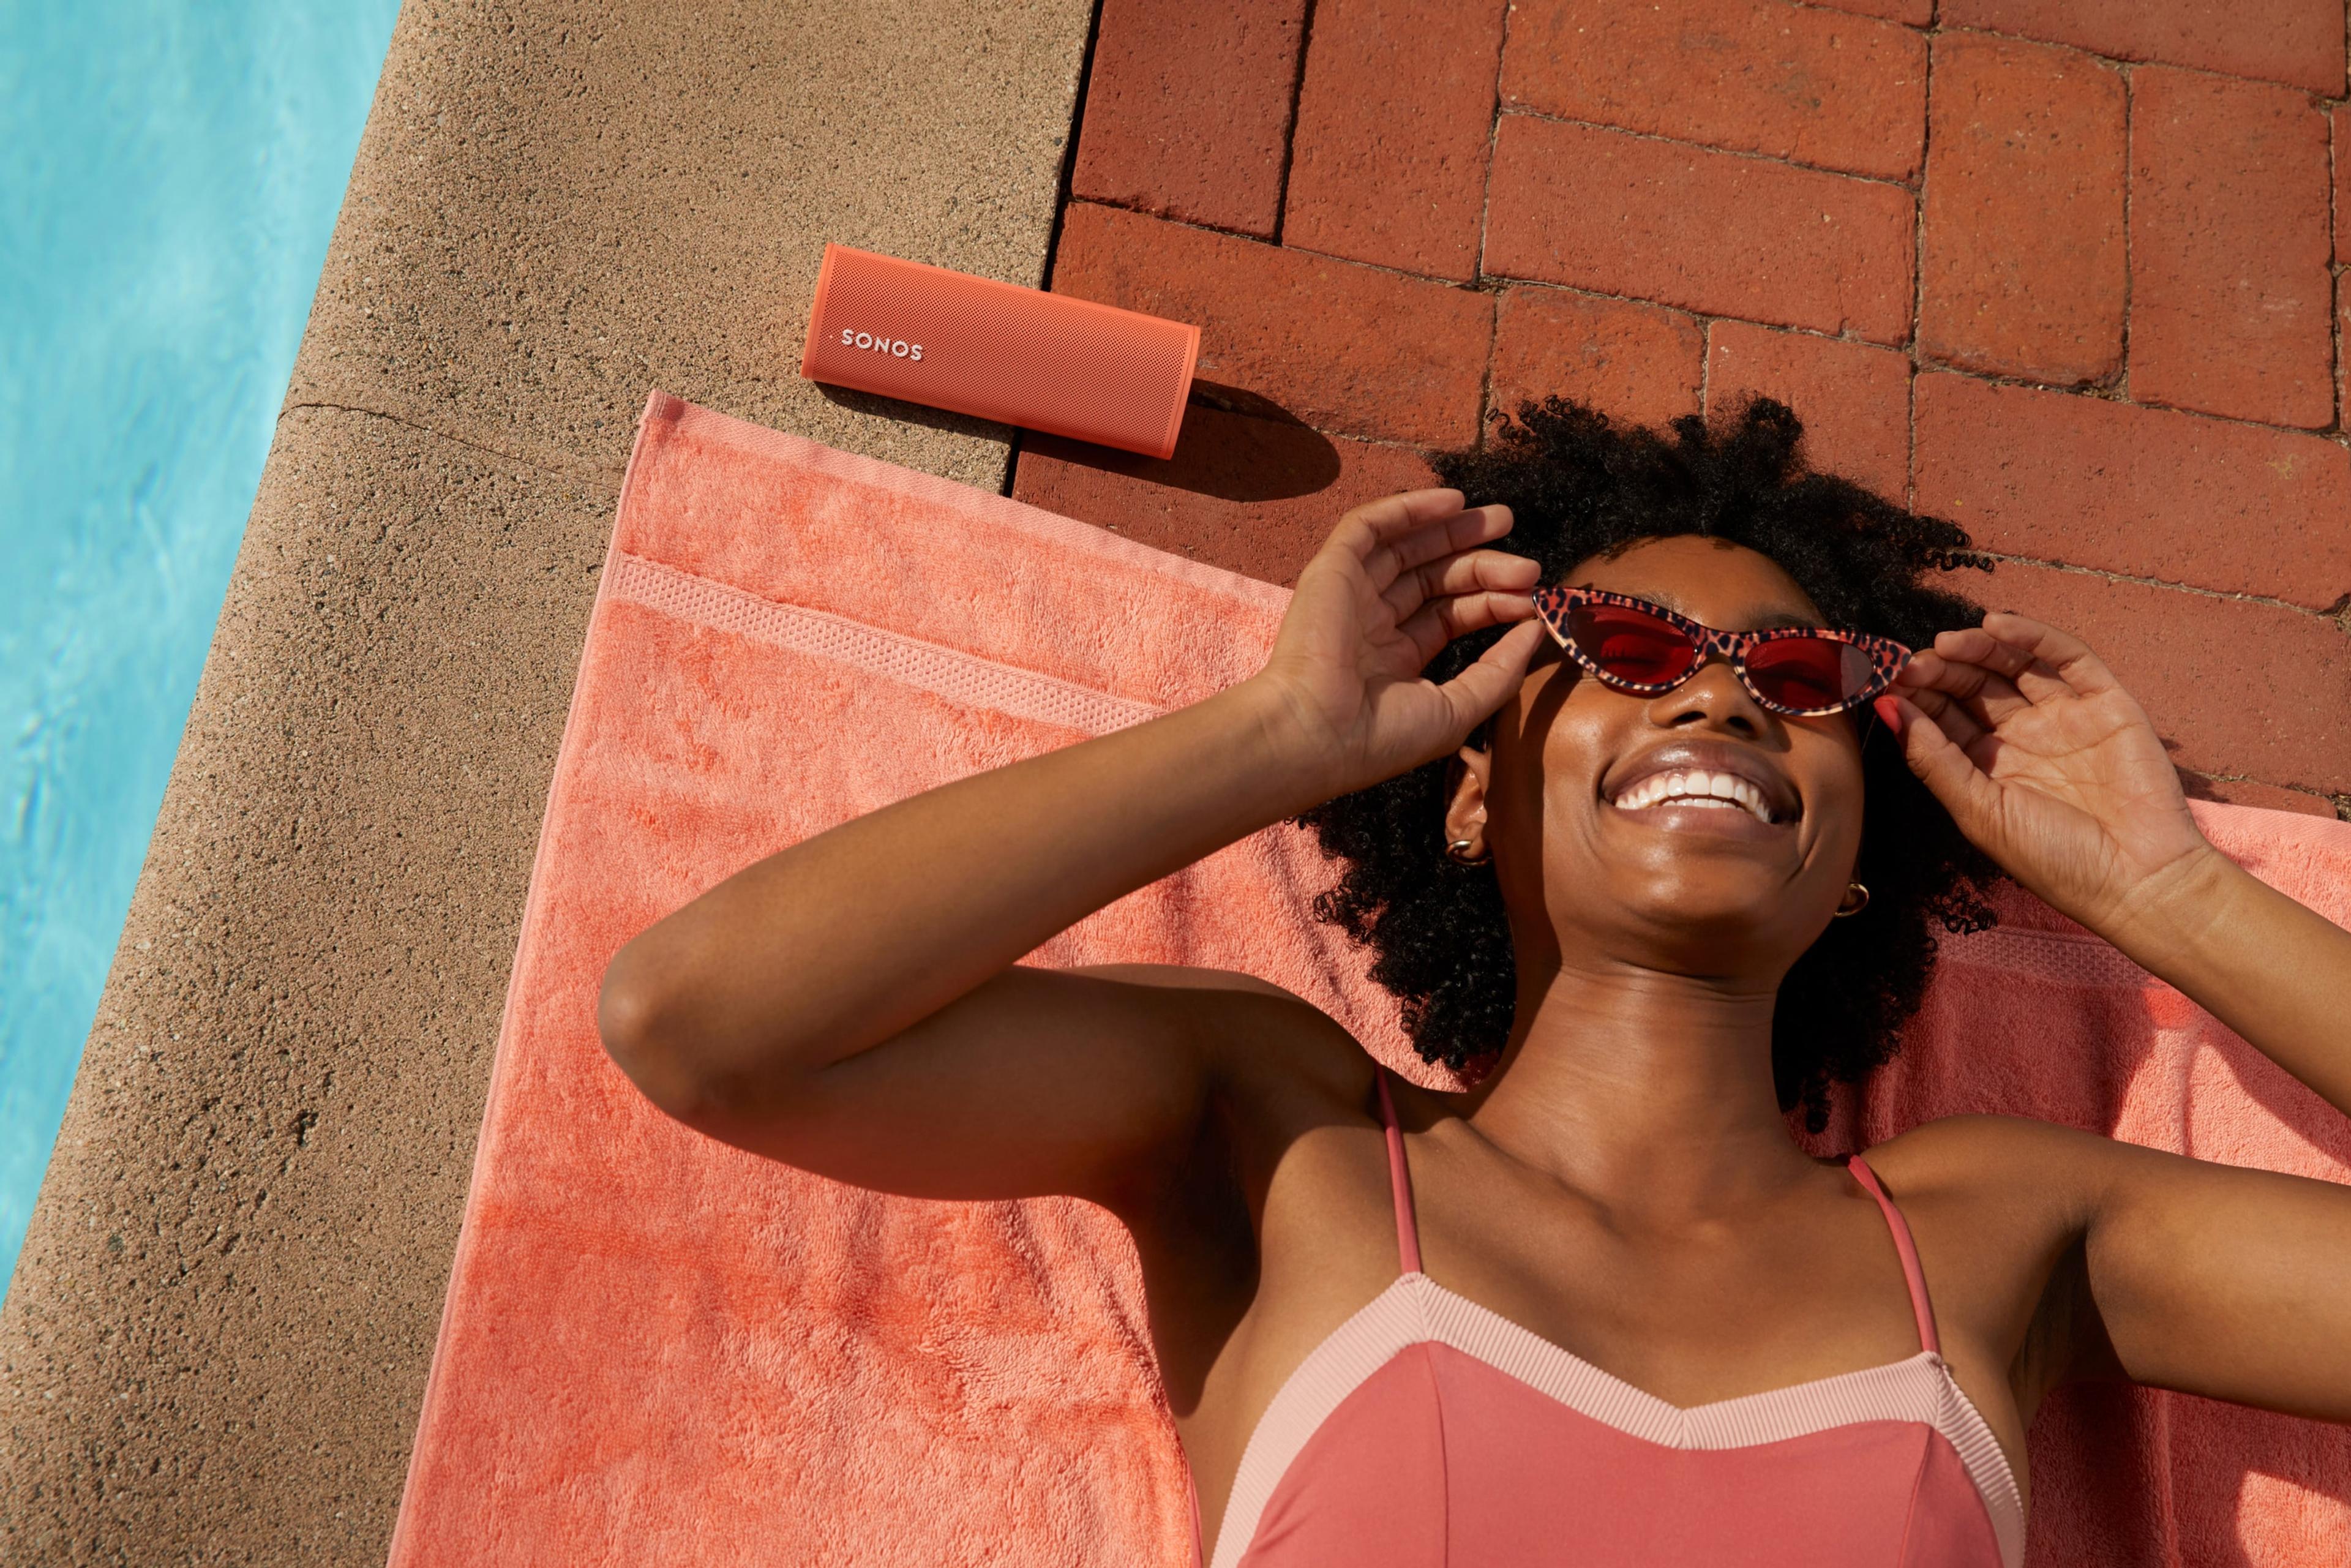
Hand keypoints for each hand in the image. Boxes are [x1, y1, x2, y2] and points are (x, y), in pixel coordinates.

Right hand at [1250, 488, 1545, 796]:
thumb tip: (1535, 629)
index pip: (1452, 616)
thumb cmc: (1381, 737)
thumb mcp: (1457, 708)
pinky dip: (1409, 508)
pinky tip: (1452, 501)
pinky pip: (1370, 526)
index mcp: (1395, 659)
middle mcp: (1372, 623)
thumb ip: (1500, 670)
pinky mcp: (1331, 570)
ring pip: (1408, 547)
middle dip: (1483, 563)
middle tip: (1529, 565)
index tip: (1532, 599)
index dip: (1494, 603)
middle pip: (1436, 579)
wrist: (1316, 734)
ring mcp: (1351, 595)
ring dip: (1454, 529)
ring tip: (1503, 519)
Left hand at [1875, 612, 2217, 939]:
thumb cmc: (2053, 859)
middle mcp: (2024, 736)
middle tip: (1914, 663)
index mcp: (1988, 765)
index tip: (1887, 680)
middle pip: (1974, 686)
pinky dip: (2033, 637)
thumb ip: (1934, 758)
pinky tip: (1997, 625)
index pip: (1944, 715)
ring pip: (2014, 666)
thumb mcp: (1980, 810)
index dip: (1917, 695)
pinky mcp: (2107, 704)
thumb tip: (1886, 706)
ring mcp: (2065, 717)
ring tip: (1947, 643)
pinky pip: (2068, 659)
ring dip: (1979, 648)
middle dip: (1942, 670)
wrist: (2137, 881)